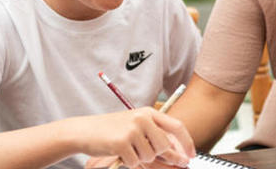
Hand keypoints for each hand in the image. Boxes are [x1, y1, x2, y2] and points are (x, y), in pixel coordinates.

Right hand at [71, 107, 195, 167]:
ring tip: (127, 148)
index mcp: (148, 112)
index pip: (177, 126)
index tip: (191, 155)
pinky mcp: (122, 142)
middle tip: (143, 153)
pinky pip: (135, 162)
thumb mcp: (135, 127)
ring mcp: (132, 129)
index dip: (187, 142)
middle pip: (164, 146)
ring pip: (150, 156)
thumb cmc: (111, 131)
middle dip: (159, 156)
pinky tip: (119, 152)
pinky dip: (129, 162)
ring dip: (140, 159)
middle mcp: (143, 118)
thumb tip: (179, 156)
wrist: (84, 130)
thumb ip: (156, 136)